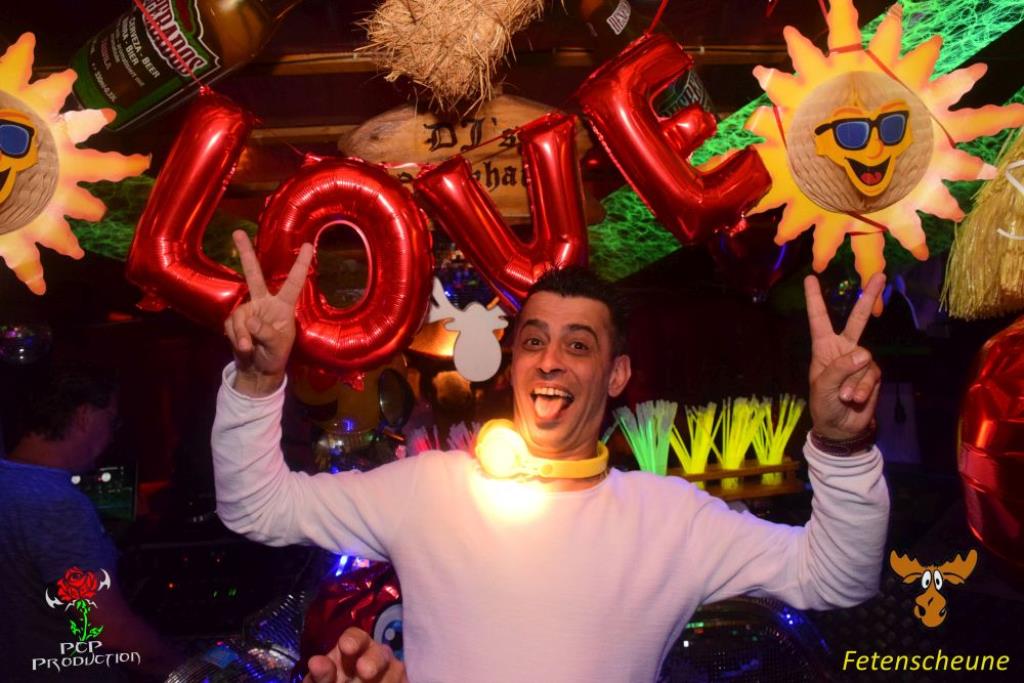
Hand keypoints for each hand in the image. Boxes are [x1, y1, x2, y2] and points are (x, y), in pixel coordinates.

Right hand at [224, 230, 312, 396]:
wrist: (258, 370)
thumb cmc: (275, 355)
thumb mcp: (277, 346)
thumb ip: (265, 332)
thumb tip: (249, 320)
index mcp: (284, 306)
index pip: (293, 283)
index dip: (300, 264)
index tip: (308, 244)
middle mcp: (265, 303)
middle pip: (253, 275)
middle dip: (245, 254)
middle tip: (237, 232)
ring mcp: (248, 309)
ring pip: (240, 315)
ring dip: (242, 335)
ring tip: (251, 348)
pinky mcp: (234, 320)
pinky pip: (231, 325)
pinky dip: (236, 338)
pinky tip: (243, 347)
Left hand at [304, 627, 407, 682]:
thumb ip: (320, 676)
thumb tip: (315, 662)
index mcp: (350, 652)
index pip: (355, 637)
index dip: (354, 640)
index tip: (347, 647)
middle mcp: (374, 657)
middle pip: (380, 653)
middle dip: (374, 661)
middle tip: (365, 672)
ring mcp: (391, 672)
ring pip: (395, 670)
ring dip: (382, 681)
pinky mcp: (403, 681)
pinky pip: (403, 680)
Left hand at [804, 273, 884, 439]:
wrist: (841, 427)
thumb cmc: (823, 404)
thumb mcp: (823, 387)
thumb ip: (840, 369)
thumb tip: (864, 353)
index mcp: (824, 347)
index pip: (819, 319)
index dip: (815, 300)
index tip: (810, 278)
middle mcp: (843, 349)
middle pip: (857, 320)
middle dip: (868, 298)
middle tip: (879, 276)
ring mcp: (860, 361)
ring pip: (865, 361)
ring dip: (854, 383)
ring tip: (844, 397)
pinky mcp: (873, 374)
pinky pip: (872, 375)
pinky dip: (863, 389)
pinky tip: (855, 400)